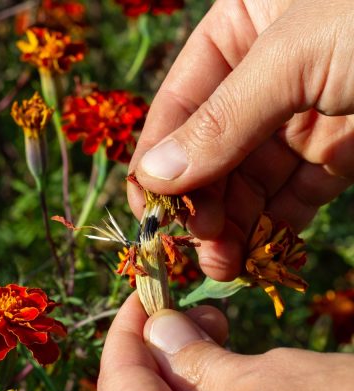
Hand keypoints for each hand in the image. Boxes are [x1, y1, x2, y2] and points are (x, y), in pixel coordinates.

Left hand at [98, 293, 353, 390]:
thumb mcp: (269, 383)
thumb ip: (200, 360)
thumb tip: (159, 330)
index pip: (117, 384)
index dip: (127, 329)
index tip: (147, 292)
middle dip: (158, 354)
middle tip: (197, 316)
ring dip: (183, 382)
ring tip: (220, 337)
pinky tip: (232, 387)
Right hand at [128, 0, 353, 280]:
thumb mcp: (294, 55)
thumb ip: (222, 119)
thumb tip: (154, 176)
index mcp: (239, 28)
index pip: (180, 103)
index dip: (160, 160)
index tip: (150, 214)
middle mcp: (262, 71)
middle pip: (213, 149)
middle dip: (203, 204)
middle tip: (198, 251)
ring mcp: (301, 111)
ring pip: (251, 178)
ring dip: (235, 224)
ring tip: (225, 266)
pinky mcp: (338, 147)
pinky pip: (295, 191)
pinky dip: (276, 224)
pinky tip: (261, 253)